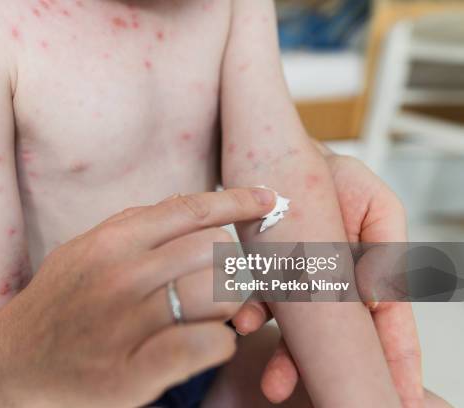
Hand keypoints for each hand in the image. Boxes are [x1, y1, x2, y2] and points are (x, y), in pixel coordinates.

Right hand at [0, 188, 275, 406]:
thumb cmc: (58, 302)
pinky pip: (206, 345)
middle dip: (238, 262)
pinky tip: (209, 343)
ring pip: (218, 294)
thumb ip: (134, 226)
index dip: (237, 201)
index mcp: (111, 241)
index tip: (266, 200)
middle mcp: (119, 276)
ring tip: (220, 313)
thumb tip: (192, 206)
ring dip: (234, 304)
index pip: (191, 210)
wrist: (10, 361)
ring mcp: (126, 325)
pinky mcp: (131, 373)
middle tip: (238, 277)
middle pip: (215, 249)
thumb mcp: (85, 250)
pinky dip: (221, 342)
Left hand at [232, 152, 423, 406]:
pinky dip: (252, 315)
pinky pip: (258, 302)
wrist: (282, 158)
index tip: (402, 402)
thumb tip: (379, 298)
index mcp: (371, 271)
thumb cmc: (335, 178)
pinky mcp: (266, 275)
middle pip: (336, 340)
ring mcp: (298, 284)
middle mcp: (335, 284)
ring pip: (295, 331)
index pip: (391, 325)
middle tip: (317, 398)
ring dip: (285, 356)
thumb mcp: (375, 203)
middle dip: (328, 372)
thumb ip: (384, 248)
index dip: (399, 364)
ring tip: (274, 381)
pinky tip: (244, 321)